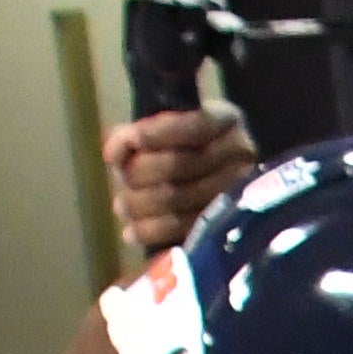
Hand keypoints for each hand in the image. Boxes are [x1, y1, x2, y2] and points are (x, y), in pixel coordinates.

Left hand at [104, 105, 257, 262]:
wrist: (229, 181)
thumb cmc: (191, 150)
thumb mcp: (175, 129)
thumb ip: (144, 132)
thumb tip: (114, 153)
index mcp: (225, 121)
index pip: (185, 127)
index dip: (147, 138)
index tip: (112, 153)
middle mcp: (239, 154)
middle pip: (176, 165)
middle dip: (137, 175)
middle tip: (122, 181)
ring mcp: (238, 192)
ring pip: (175, 199)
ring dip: (138, 205)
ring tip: (123, 206)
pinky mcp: (228, 226)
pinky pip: (183, 229)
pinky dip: (150, 231)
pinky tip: (132, 232)